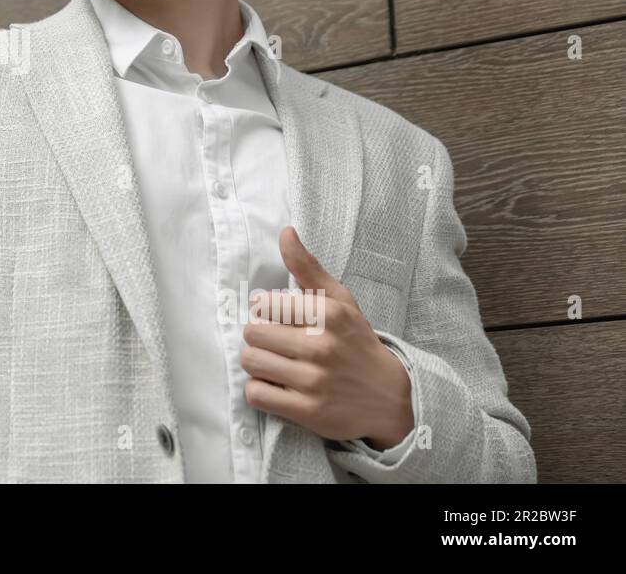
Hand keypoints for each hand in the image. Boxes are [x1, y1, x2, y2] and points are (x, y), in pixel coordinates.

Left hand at [241, 226, 412, 448]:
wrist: (393, 399)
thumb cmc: (357, 344)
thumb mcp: (341, 301)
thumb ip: (308, 268)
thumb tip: (285, 232)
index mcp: (328, 314)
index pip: (263, 304)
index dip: (265, 312)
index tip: (278, 319)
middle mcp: (321, 346)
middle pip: (252, 333)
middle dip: (259, 338)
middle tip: (276, 344)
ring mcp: (314, 381)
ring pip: (250, 362)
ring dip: (256, 363)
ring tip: (274, 364)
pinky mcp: (308, 411)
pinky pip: (257, 394)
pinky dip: (259, 390)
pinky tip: (276, 386)